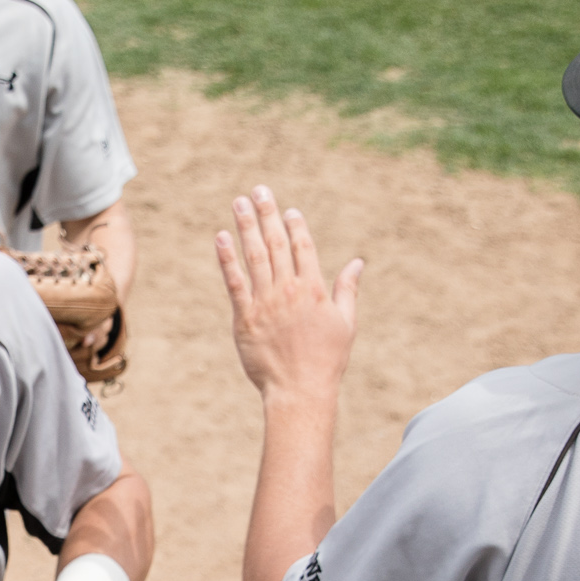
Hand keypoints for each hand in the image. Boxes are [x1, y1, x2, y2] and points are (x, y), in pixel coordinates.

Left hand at [215, 186, 361, 403]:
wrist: (299, 390)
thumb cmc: (326, 360)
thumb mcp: (345, 323)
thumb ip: (347, 289)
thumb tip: (358, 263)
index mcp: (314, 290)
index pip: (304, 247)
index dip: (295, 225)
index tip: (288, 208)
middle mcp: (289, 291)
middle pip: (277, 243)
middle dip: (267, 214)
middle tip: (259, 190)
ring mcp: (266, 303)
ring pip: (254, 257)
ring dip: (246, 227)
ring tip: (238, 203)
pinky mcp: (245, 318)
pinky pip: (234, 282)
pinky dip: (227, 259)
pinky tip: (221, 238)